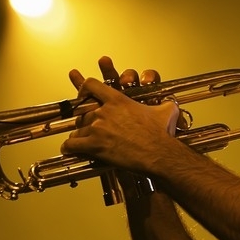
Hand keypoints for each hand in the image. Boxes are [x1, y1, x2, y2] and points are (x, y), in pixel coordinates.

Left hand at [61, 56, 180, 174]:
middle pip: (82, 111)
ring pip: (77, 128)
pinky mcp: (94, 145)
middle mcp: (104, 111)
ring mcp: (97, 128)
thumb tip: (170, 103)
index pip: (91, 85)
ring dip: (79, 134)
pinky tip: (69, 149)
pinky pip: (73, 144)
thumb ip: (164, 103)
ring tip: (81, 140)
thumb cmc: (160, 134)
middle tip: (86, 124)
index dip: (83, 88)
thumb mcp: (165, 111)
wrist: (158, 154)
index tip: (82, 93)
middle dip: (84, 119)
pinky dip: (69, 147)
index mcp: (117, 100)